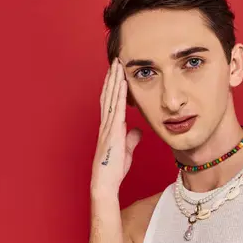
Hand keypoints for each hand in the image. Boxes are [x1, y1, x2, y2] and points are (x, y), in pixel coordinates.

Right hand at [90, 58, 141, 198]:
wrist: (105, 182)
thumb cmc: (114, 169)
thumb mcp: (126, 150)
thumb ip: (131, 138)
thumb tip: (137, 129)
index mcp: (109, 127)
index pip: (110, 101)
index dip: (112, 86)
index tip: (116, 72)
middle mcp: (106, 123)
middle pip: (108, 95)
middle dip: (112, 77)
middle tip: (116, 60)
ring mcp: (108, 126)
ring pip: (111, 98)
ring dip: (115, 80)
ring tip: (118, 65)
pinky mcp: (113, 131)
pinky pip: (117, 108)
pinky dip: (119, 94)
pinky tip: (122, 83)